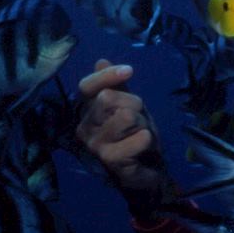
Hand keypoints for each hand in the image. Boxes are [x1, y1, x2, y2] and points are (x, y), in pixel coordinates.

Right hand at [76, 59, 172, 211]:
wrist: (149, 171)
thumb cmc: (136, 137)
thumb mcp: (130, 106)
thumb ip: (118, 86)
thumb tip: (101, 61)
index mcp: (87, 112)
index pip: (87, 87)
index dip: (107, 76)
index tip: (130, 71)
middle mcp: (84, 128)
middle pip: (109, 98)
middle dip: (134, 105)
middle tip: (139, 120)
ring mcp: (95, 145)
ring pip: (125, 116)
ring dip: (142, 124)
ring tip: (140, 136)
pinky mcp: (110, 159)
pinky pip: (138, 137)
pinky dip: (147, 139)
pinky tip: (143, 149)